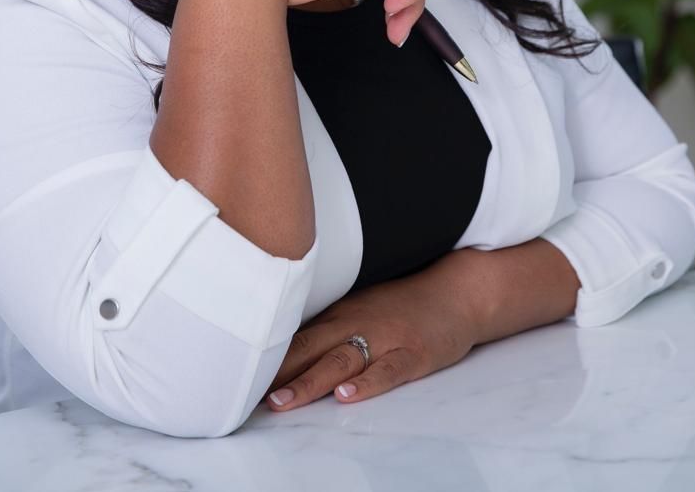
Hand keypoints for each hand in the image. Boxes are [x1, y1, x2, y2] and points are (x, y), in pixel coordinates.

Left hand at [264, 257, 479, 410]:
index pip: (295, 337)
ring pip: (341, 362)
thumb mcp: (360, 305)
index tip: (237, 375)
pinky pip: (387, 371)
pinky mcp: (413, 355)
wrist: (457, 292)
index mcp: (340, 314)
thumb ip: (326, 326)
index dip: (267, 358)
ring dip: (309, 382)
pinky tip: (346, 396)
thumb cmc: (403, 303)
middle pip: (310, 349)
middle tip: (245, 394)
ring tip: (283, 401)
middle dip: (277, 373)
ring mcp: (386, 340)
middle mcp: (357, 324)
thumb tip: (282, 346)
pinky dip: (366, 385)